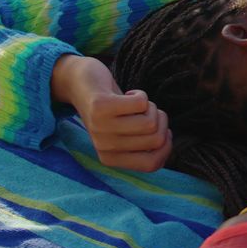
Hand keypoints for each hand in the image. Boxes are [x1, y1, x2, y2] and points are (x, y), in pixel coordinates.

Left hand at [51, 55, 171, 171]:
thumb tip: (165, 144)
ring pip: (150, 122)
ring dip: (151, 107)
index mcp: (110, 158)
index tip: (165, 131)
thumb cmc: (111, 109)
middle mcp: (104, 147)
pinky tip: (128, 94)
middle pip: (157, 140)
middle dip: (161, 121)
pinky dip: (141, 94)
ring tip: (136, 103)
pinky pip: (141, 103)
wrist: (79, 83)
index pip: (152, 164)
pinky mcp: (101, 106)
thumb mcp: (124, 133)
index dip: (167, 147)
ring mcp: (101, 128)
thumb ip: (141, 144)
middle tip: (146, 111)